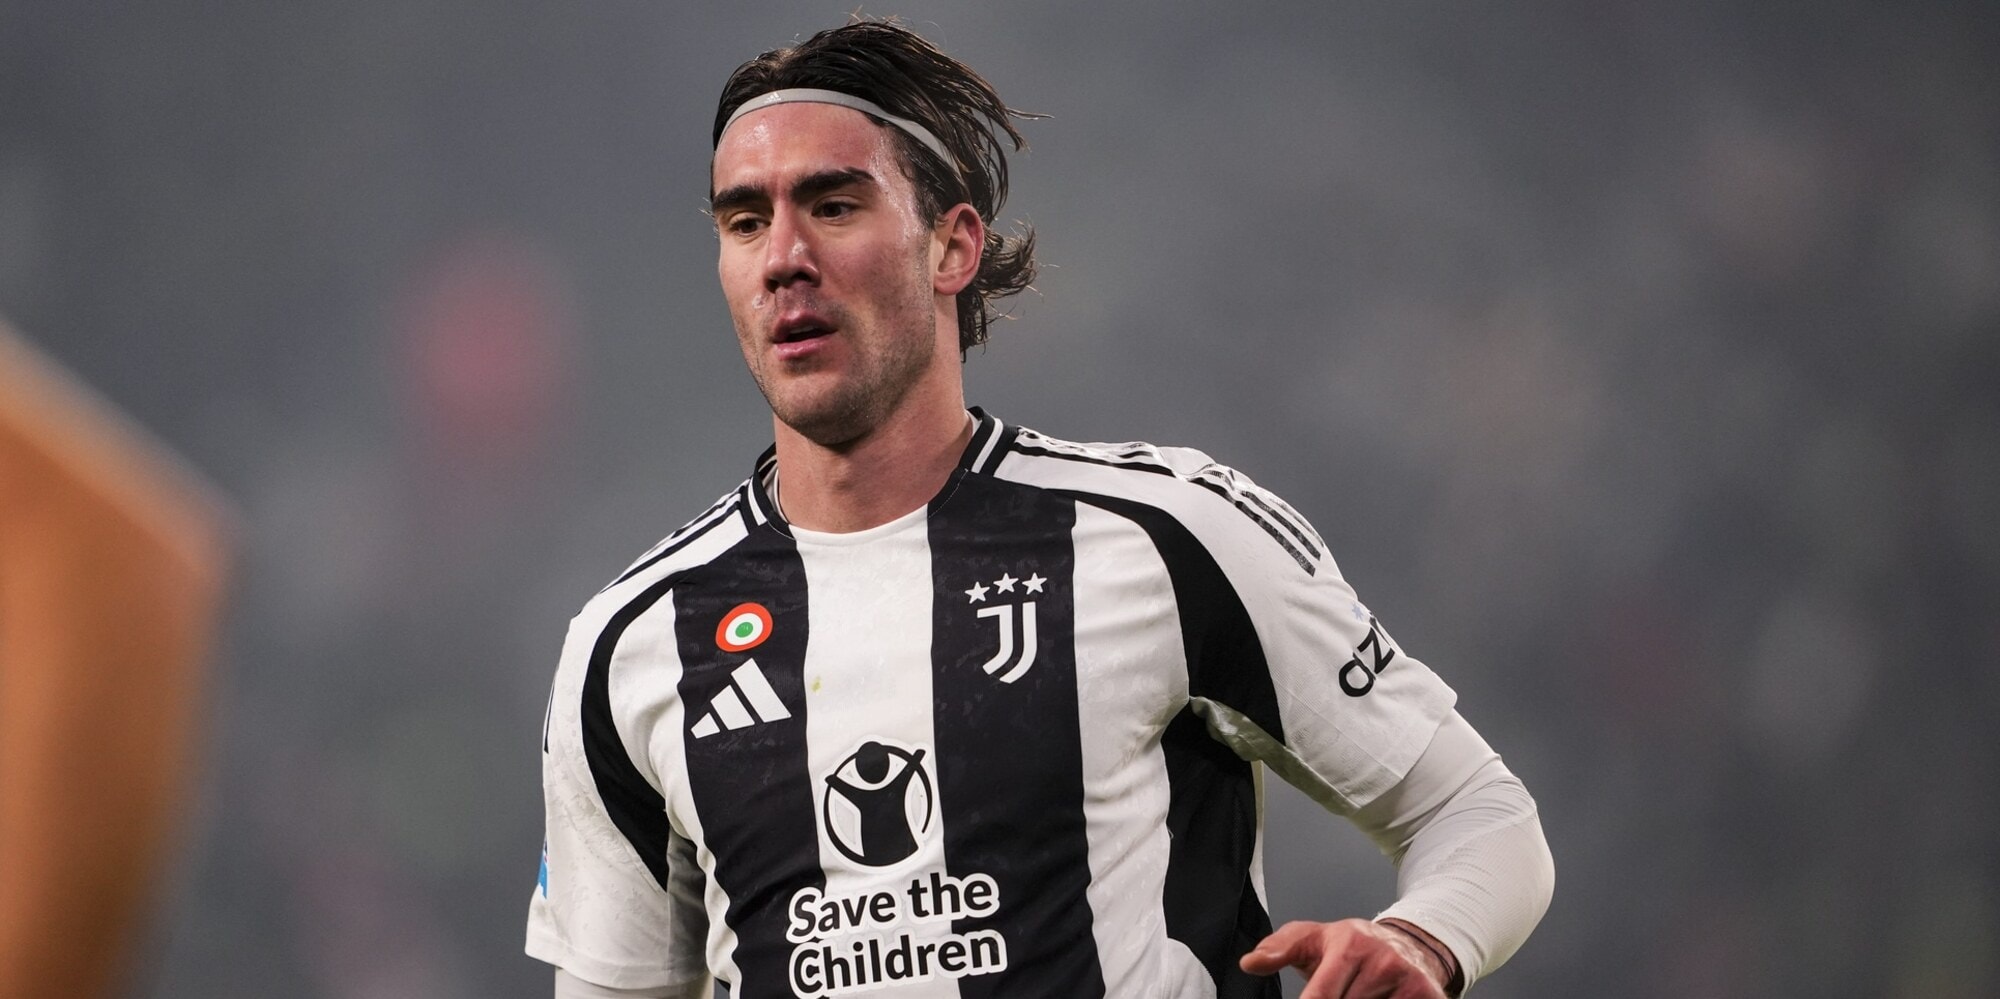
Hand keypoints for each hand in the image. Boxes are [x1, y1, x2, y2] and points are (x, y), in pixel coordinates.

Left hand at [1239, 918, 1451, 998]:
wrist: (1408, 946)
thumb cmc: (1353, 947)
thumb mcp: (1313, 939)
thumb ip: (1280, 949)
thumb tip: (1250, 963)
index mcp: (1350, 945)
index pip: (1321, 997)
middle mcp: (1383, 962)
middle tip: (1340, 993)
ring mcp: (1409, 983)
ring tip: (1357, 993)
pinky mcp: (1430, 997)